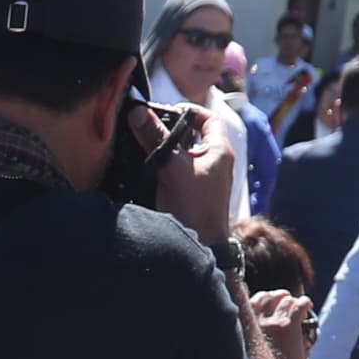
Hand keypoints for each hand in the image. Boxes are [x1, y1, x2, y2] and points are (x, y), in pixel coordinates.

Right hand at [152, 102, 236, 238]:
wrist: (200, 247)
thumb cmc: (195, 209)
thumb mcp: (173, 169)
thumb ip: (156, 139)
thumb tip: (138, 114)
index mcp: (220, 151)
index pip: (209, 119)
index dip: (190, 111)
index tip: (167, 112)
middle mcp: (214, 163)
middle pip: (193, 135)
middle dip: (170, 131)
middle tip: (150, 128)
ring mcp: (204, 180)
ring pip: (182, 154)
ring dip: (164, 150)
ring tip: (145, 146)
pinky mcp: (191, 193)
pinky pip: (177, 172)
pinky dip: (163, 167)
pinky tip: (147, 168)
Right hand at [246, 285, 312, 358]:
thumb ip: (250, 344)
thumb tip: (248, 343)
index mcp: (244, 329)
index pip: (247, 302)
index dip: (258, 299)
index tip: (264, 299)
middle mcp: (256, 323)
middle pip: (265, 297)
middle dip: (275, 296)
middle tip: (283, 300)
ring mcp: (273, 323)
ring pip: (284, 300)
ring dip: (291, 301)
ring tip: (296, 306)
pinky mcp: (289, 326)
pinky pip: (299, 305)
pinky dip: (304, 303)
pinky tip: (308, 306)